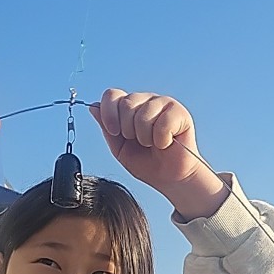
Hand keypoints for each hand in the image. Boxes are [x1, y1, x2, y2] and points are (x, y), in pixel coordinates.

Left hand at [88, 90, 222, 214]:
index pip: (112, 95)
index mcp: (130, 107)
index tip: (115, 132)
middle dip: (129, 130)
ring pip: (143, 115)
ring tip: (153, 144)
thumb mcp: (119, 148)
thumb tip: (93, 107)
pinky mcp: (179, 112)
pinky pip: (162, 123)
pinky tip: (166, 143)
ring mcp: (163, 104)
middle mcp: (146, 101)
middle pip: (126, 104)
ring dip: (145, 137)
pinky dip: (161, 140)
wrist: (169, 179)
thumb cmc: (147, 164)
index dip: (109, 114)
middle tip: (140, 142)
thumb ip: (107, 128)